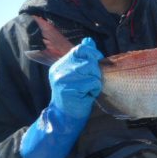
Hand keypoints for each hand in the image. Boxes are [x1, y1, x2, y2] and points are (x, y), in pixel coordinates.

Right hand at [20, 38, 103, 157]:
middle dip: (95, 71)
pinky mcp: (68, 90)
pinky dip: (94, 89)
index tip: (97, 61)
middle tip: (91, 81)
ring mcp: (62, 80)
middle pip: (87, 61)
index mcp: (60, 64)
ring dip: (95, 81)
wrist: (65, 116)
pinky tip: (87, 95)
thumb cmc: (76, 94)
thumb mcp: (78, 74)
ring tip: (88, 89)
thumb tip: (88, 40)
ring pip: (91, 72)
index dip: (92, 53)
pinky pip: (91, 83)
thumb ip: (83, 57)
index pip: (79, 49)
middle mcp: (59, 70)